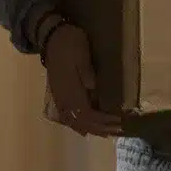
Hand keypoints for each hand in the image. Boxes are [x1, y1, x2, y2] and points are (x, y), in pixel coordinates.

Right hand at [43, 22, 120, 136]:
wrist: (52, 36)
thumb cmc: (70, 43)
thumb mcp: (81, 54)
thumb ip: (86, 72)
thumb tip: (92, 89)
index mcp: (70, 89)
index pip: (88, 113)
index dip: (103, 121)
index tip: (118, 122)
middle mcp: (63, 98)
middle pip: (82, 121)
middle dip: (100, 128)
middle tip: (117, 131)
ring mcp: (59, 97)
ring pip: (73, 121)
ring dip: (90, 128)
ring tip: (104, 133)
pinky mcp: (58, 94)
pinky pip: (66, 116)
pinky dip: (76, 125)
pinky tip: (83, 129)